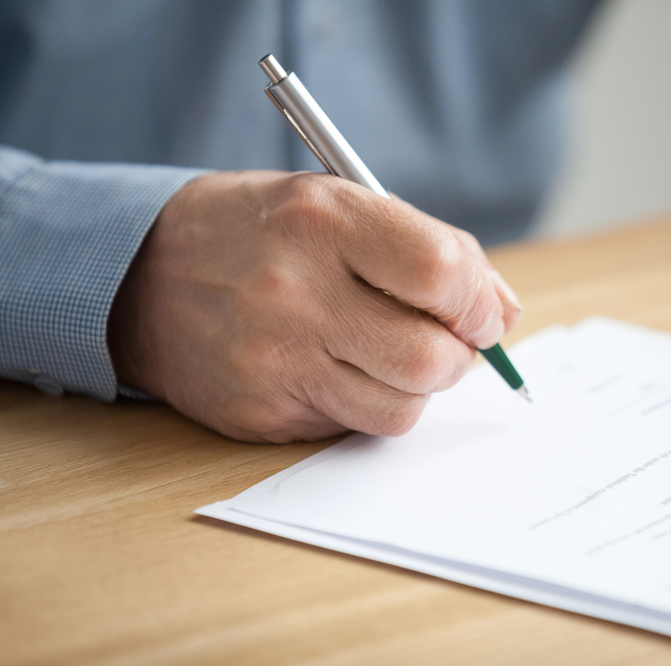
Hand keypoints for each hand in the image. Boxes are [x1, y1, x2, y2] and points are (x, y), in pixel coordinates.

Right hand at [107, 171, 522, 441]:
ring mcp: (273, 359)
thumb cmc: (259, 231)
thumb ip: (427, 250)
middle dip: (459, 357)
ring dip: (417, 388)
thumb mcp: (337, 204)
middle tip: (445, 341)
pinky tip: (339, 371)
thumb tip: (503, 314)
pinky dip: (367, 405)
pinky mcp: (260, 412)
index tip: (480, 311)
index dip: (479, 302)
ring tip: (389, 354)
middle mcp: (295, 291)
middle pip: (430, 358)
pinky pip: (352, 427)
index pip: (441, 273)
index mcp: (323, 219)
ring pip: (400, 409)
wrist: (139, 274)